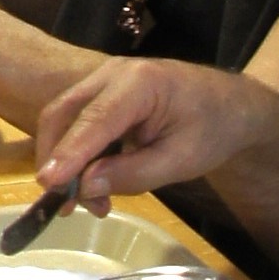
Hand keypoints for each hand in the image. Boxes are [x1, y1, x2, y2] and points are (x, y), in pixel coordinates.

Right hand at [32, 57, 278, 209]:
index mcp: (140, 82)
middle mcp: (112, 73)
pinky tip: (94, 185)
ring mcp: (103, 80)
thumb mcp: (181, 161)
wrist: (230, 106)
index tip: (48, 183)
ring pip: (63, 119)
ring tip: (91, 203)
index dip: (69, 153)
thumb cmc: (213, 130)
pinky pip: (76, 123)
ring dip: (66, 162)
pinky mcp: (101, 94)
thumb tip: (85, 187)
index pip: (95, 119)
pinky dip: (77, 155)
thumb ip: (133, 174)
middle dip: (58, 160)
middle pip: (64, 113)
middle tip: (65, 205)